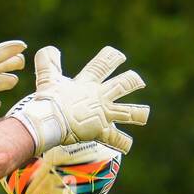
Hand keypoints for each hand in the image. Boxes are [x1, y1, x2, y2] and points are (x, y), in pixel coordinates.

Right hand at [7, 45, 148, 154]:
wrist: (50, 121)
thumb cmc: (49, 100)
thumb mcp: (48, 79)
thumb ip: (48, 63)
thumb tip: (49, 49)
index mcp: (88, 83)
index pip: (104, 64)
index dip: (112, 58)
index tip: (120, 56)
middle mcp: (101, 96)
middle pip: (124, 84)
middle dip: (133, 81)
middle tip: (139, 81)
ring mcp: (104, 114)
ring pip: (129, 112)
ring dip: (139, 113)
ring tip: (144, 115)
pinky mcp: (103, 131)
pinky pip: (117, 140)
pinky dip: (123, 143)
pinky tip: (127, 145)